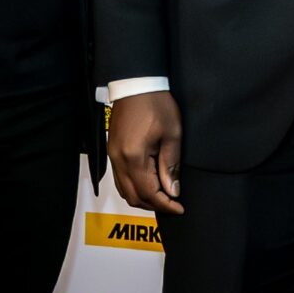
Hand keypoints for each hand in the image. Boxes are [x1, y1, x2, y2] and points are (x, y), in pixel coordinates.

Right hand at [109, 91, 186, 214]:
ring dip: (143, 198)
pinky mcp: (113, 151)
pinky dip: (134, 187)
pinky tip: (150, 184)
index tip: (180, 208)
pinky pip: (120, 179)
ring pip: (124, 190)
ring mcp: (113, 157)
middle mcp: (119, 160)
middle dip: (154, 205)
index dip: (165, 204)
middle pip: (133, 196)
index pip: (148, 193)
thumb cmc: (156, 104)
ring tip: (164, 196)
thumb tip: (173, 190)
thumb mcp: (172, 134)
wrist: (136, 84)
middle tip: (174, 205)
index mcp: (134, 157)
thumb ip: (171, 164)